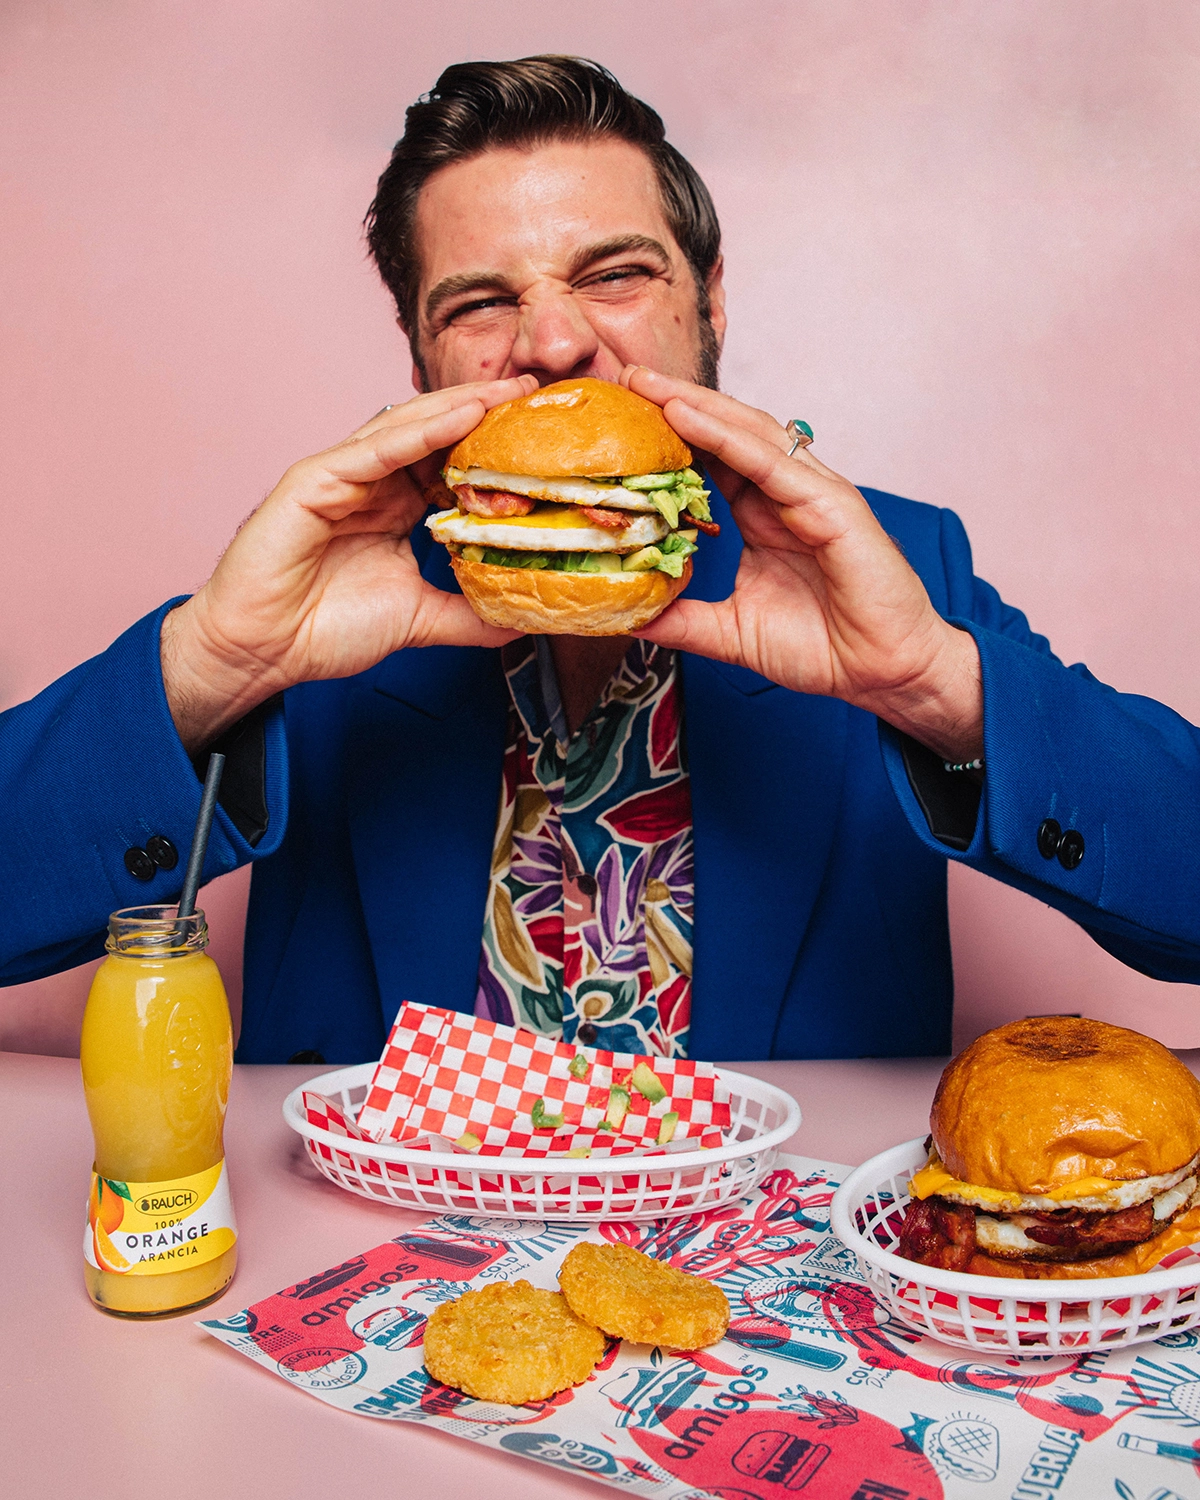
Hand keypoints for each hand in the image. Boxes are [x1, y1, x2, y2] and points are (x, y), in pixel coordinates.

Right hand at [161, 376, 536, 751]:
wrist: (263, 652)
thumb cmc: (323, 629)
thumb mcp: (420, 619)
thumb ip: (468, 614)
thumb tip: (521, 620)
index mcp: (393, 506)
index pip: (450, 462)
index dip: (492, 446)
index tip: (541, 437)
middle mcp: (370, 483)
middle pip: (434, 433)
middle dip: (485, 410)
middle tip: (534, 391)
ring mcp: (341, 477)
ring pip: (408, 429)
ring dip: (459, 407)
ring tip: (506, 392)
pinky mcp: (314, 480)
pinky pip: (375, 450)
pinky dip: (419, 432)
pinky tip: (460, 416)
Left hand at [620, 366, 983, 761]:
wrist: (883, 672)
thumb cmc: (823, 646)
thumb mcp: (731, 633)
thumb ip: (684, 620)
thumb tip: (631, 619)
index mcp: (764, 514)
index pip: (711, 459)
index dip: (670, 436)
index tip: (621, 423)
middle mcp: (786, 494)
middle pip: (726, 432)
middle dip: (676, 402)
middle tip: (627, 376)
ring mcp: (812, 493)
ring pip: (747, 434)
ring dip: (697, 405)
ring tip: (649, 384)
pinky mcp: (833, 505)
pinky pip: (771, 464)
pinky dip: (727, 437)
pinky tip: (687, 415)